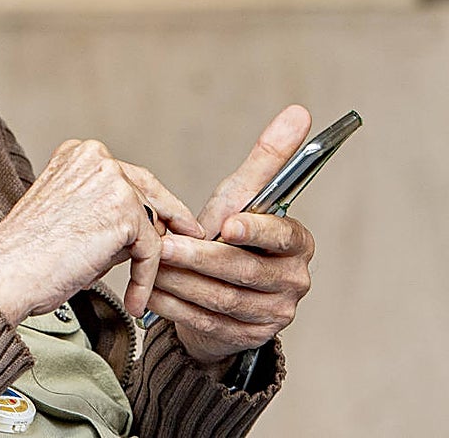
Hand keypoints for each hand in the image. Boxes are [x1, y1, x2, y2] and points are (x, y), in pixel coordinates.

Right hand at [0, 138, 203, 324]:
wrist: (5, 272)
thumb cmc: (27, 255)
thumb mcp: (70, 217)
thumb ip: (107, 214)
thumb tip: (149, 230)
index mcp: (77, 153)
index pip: (128, 176)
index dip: (149, 205)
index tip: (169, 226)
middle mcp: (96, 157)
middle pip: (149, 190)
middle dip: (170, 221)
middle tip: (189, 244)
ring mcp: (111, 179)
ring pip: (152, 222)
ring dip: (150, 259)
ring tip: (142, 290)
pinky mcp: (124, 211)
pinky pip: (151, 251)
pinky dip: (146, 280)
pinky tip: (135, 302)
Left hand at [146, 105, 316, 364]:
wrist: (222, 294)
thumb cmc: (232, 235)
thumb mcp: (244, 196)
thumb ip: (268, 158)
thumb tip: (298, 110)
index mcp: (298, 244)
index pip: (282, 237)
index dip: (255, 231)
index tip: (226, 223)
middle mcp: (294, 282)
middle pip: (243, 271)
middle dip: (199, 257)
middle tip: (163, 246)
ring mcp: (273, 315)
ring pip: (221, 298)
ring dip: (181, 282)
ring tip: (149, 264)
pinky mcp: (247, 338)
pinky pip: (205, 322)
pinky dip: (174, 305)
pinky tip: (151, 289)